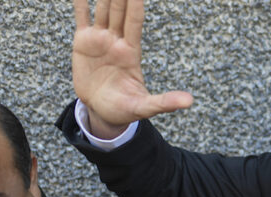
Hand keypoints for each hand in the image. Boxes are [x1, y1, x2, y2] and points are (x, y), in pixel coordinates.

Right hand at [72, 0, 192, 137]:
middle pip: (119, 9)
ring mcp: (100, 40)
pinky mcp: (83, 43)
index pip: (134, 20)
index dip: (136, 3)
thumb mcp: (144, 107)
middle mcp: (117, 41)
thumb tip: (189, 102)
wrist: (101, 112)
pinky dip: (81, 3)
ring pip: (103, 9)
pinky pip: (82, 17)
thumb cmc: (125, 109)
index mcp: (131, 52)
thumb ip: (165, 102)